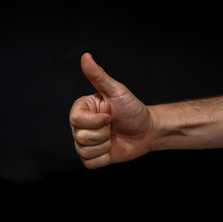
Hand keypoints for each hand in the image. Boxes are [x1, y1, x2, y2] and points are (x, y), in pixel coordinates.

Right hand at [69, 53, 154, 168]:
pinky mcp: (93, 157)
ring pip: (85, 151)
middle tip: (113, 127)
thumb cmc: (132, 109)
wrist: (146, 130)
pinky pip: (91, 163)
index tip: (110, 116)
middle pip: (80, 137)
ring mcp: (85, 142)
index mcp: (82, 109)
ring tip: (113, 137)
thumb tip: (85, 56)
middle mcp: (80, 126)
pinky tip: (112, 148)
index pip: (76, 120)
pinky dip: (104, 158)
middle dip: (103, 134)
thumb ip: (99, 76)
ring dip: (105, 146)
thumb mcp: (117, 91)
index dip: (96, 121)